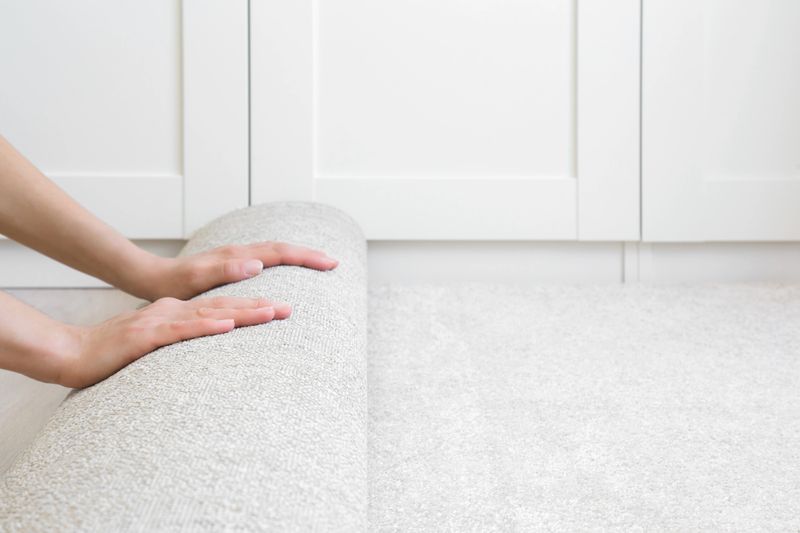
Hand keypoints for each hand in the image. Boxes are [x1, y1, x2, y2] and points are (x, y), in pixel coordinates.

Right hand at [56, 296, 287, 387]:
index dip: (252, 308)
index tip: (281, 309)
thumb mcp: (155, 345)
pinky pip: (181, 331)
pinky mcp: (145, 336)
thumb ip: (180, 341)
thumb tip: (207, 349)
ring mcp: (159, 322)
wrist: (71, 354)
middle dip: (258, 307)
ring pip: (209, 315)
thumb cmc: (114, 354)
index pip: (221, 309)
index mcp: (176, 313)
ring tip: (272, 312)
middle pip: (223, 307)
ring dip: (242, 313)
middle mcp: (172, 311)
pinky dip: (205, 327)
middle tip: (290, 309)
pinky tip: (227, 325)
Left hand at [134, 242, 337, 300]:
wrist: (153, 278)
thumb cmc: (172, 284)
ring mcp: (237, 257)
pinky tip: (287, 269)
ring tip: (318, 264)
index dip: (306, 257)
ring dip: (298, 256)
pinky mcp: (233, 264)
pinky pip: (266, 259)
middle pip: (282, 248)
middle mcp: (239, 253)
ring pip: (275, 251)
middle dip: (309, 254)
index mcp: (236, 257)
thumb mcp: (195, 280)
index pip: (279, 252)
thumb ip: (224, 271)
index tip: (329, 263)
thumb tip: (258, 264)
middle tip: (333, 263)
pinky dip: (283, 261)